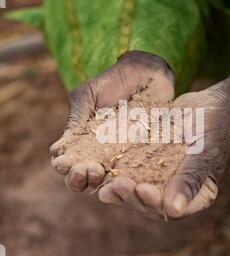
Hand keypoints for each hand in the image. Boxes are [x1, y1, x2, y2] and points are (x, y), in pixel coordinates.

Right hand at [50, 51, 173, 191]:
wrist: (146, 73)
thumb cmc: (112, 82)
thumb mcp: (86, 95)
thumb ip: (75, 119)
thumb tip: (57, 149)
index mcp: (82, 142)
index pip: (67, 163)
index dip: (64, 167)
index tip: (66, 162)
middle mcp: (99, 154)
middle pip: (84, 179)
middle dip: (79, 179)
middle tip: (86, 169)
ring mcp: (122, 156)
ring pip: (107, 181)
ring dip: (99, 182)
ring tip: (99, 171)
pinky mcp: (144, 156)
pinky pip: (136, 172)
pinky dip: (129, 178)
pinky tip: (125, 177)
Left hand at [98, 77, 229, 218]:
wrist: (209, 101)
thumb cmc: (214, 125)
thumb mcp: (205, 150)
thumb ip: (190, 179)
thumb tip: (172, 211)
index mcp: (197, 194)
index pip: (174, 210)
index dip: (155, 204)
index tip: (143, 190)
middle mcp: (178, 190)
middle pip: (151, 204)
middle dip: (132, 198)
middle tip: (118, 185)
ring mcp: (162, 177)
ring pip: (137, 191)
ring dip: (121, 191)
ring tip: (106, 185)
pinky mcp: (149, 163)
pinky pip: (132, 172)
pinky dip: (116, 174)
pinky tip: (100, 171)